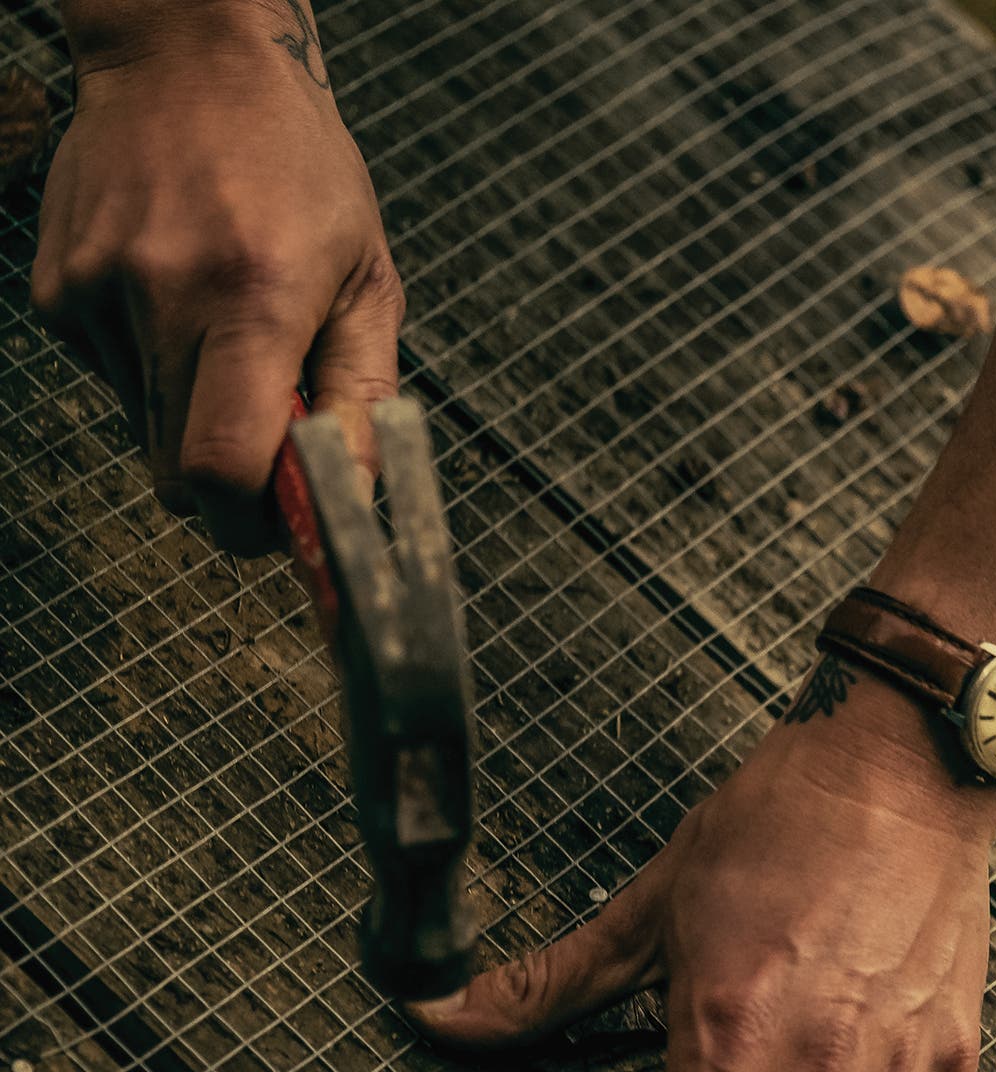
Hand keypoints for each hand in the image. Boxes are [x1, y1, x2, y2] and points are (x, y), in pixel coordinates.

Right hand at [31, 1, 403, 551]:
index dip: (250, 522)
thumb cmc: (300, 169)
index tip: (285, 519)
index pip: (220, 468)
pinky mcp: (58, 292)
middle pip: (177, 471)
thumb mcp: (367, 281)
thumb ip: (362, 397)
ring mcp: (96, 293)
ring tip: (227, 331)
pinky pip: (115, 382)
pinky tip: (180, 300)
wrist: (188, 57)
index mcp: (253, 298)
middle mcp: (162, 296)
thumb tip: (352, 494)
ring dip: (194, 417)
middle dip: (230, 482)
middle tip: (272, 434)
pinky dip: (154, 372)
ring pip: (144, 432)